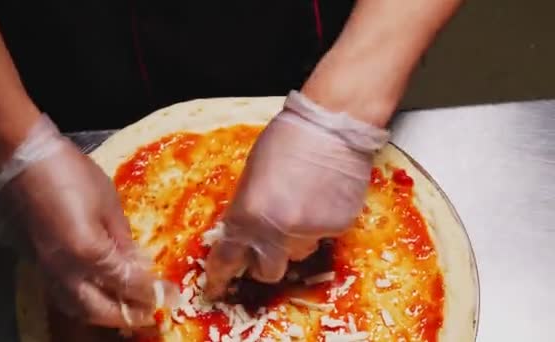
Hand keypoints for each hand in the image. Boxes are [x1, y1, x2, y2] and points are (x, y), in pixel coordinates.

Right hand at [0, 115, 175, 327]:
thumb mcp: (107, 202)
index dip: (152, 293)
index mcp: (89, 252)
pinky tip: (95, 294)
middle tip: (149, 310)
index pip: (127, 284)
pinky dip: (83, 302)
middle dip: (127, 313)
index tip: (170, 296)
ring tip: (124, 308)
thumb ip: (122, 238)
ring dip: (103, 314)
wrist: (17, 160)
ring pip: (76, 308)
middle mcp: (65, 271)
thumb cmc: (68, 172)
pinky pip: (61, 295)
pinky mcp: (33, 265)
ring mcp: (45, 271)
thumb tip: (138, 264)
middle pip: (99, 309)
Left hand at [205, 91, 388, 299]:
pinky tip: (322, 197)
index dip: (220, 278)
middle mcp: (277, 232)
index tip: (216, 288)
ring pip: (298, 253)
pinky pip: (323, 237)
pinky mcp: (338, 229)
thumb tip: (245, 230)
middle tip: (268, 244)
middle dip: (264, 262)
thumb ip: (245, 209)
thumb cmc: (285, 140)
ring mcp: (310, 233)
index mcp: (247, 216)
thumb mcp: (250, 175)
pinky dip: (320, 224)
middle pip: (268, 272)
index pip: (227, 260)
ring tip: (302, 204)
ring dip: (294, 239)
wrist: (331, 125)